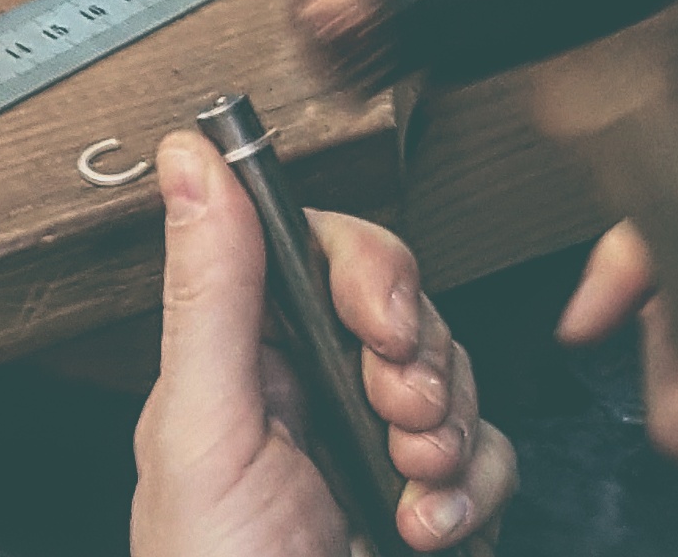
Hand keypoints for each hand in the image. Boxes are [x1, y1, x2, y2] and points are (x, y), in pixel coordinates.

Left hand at [132, 131, 516, 556]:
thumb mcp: (202, 438)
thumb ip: (213, 294)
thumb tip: (188, 157)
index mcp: (241, 363)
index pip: (317, 248)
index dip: (366, 264)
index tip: (379, 313)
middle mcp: (310, 393)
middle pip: (401, 300)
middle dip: (417, 351)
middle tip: (396, 409)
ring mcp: (375, 449)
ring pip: (452, 369)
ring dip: (445, 424)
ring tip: (408, 484)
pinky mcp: (434, 504)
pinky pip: (489, 450)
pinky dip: (474, 487)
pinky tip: (430, 526)